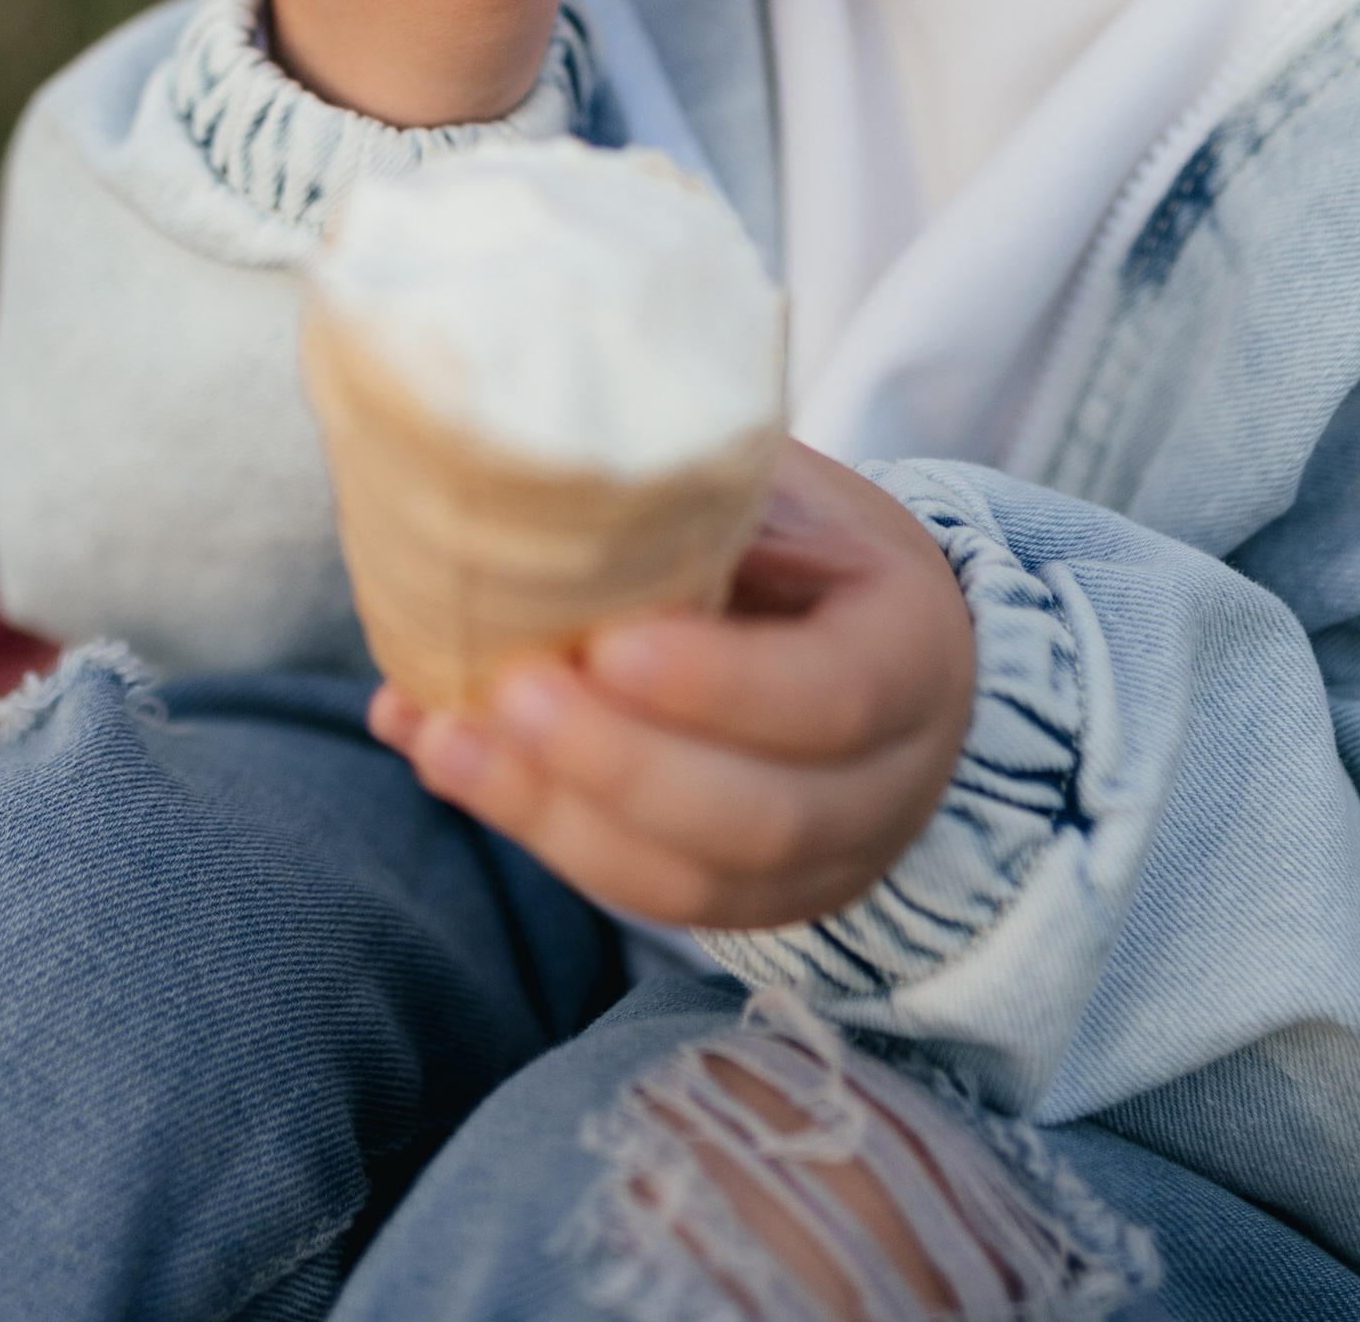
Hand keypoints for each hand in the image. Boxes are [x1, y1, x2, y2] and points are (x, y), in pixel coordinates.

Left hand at [371, 445, 977, 929]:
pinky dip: (536, 830)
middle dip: (618, 762)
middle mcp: (885, 782)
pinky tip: (448, 759)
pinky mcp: (743, 901)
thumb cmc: (818, 545)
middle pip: (757, 817)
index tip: (607, 645)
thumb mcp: (796, 496)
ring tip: (446, 738)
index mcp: (912, 655)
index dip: (717, 686)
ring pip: (688, 881)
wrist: (877, 643)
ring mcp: (821, 862)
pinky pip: (640, 893)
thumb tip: (557, 458)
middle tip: (510, 692)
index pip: (831, 697)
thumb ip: (711, 498)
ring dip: (553, 813)